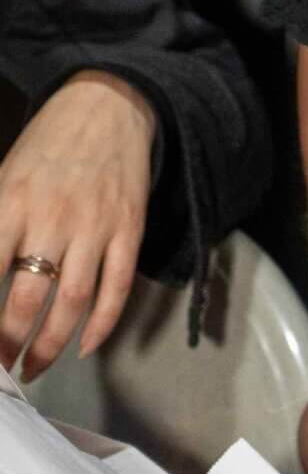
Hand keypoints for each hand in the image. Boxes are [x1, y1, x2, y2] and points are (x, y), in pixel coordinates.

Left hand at [0, 70, 155, 378]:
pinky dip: (102, 324)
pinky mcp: (129, 229)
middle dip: (5, 347)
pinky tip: (86, 346)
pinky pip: (117, 287)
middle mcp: (51, 220)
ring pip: (71, 303)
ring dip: (48, 346)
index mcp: (10, 205)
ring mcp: (95, 226)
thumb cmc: (47, 145)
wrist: (109, 105)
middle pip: (24, 302)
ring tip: (32, 368)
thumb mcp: (2, 180)